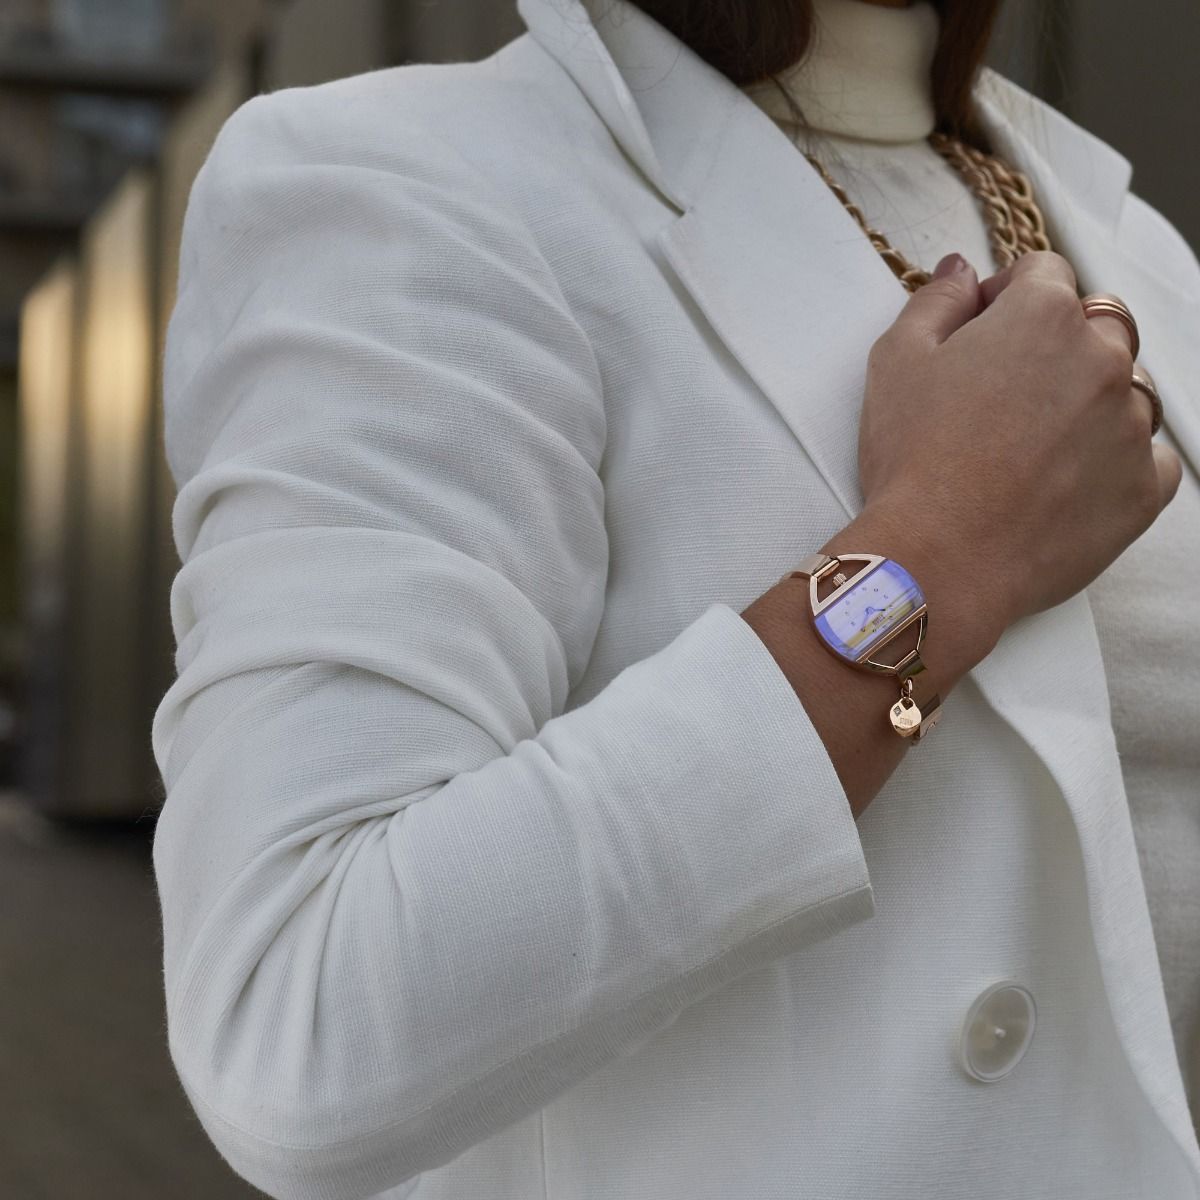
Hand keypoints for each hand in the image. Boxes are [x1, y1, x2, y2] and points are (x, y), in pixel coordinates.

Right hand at [856, 250, 1182, 646]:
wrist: (939, 559)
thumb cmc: (912, 462)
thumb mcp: (896, 363)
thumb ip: (935, 301)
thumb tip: (963, 271)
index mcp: (1042, 317)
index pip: (1044, 273)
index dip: (1007, 299)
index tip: (981, 336)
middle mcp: (1103, 360)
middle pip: (1096, 327)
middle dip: (1056, 348)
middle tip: (1002, 398)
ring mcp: (1131, 426)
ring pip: (1125, 393)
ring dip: (1088, 405)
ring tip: (1030, 449)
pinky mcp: (1143, 489)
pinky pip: (1150, 459)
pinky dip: (1117, 463)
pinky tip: (1066, 483)